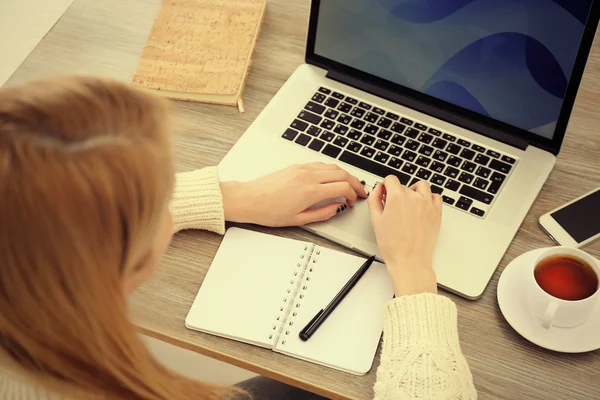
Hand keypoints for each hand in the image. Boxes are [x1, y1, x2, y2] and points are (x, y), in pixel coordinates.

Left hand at [220, 163, 367, 226]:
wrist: (249, 199)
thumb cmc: (268, 211)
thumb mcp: (298, 219)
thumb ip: (323, 213)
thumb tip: (338, 208)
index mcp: (310, 191)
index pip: (343, 187)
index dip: (353, 194)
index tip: (353, 201)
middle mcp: (308, 176)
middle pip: (342, 173)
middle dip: (355, 182)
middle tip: (360, 191)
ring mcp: (302, 168)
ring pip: (332, 166)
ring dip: (344, 174)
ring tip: (349, 184)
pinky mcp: (296, 166)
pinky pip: (321, 164)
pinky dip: (332, 170)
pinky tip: (332, 178)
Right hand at [367, 176, 441, 296]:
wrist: (409, 260)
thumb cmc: (393, 245)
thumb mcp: (376, 220)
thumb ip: (375, 199)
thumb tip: (378, 189)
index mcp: (397, 197)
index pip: (391, 179)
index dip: (385, 186)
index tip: (385, 193)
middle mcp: (414, 197)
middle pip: (404, 185)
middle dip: (398, 193)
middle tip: (394, 208)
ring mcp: (428, 204)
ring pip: (421, 186)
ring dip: (414, 191)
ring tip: (409, 204)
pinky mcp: (437, 212)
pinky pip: (435, 196)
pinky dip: (428, 198)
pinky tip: (421, 207)